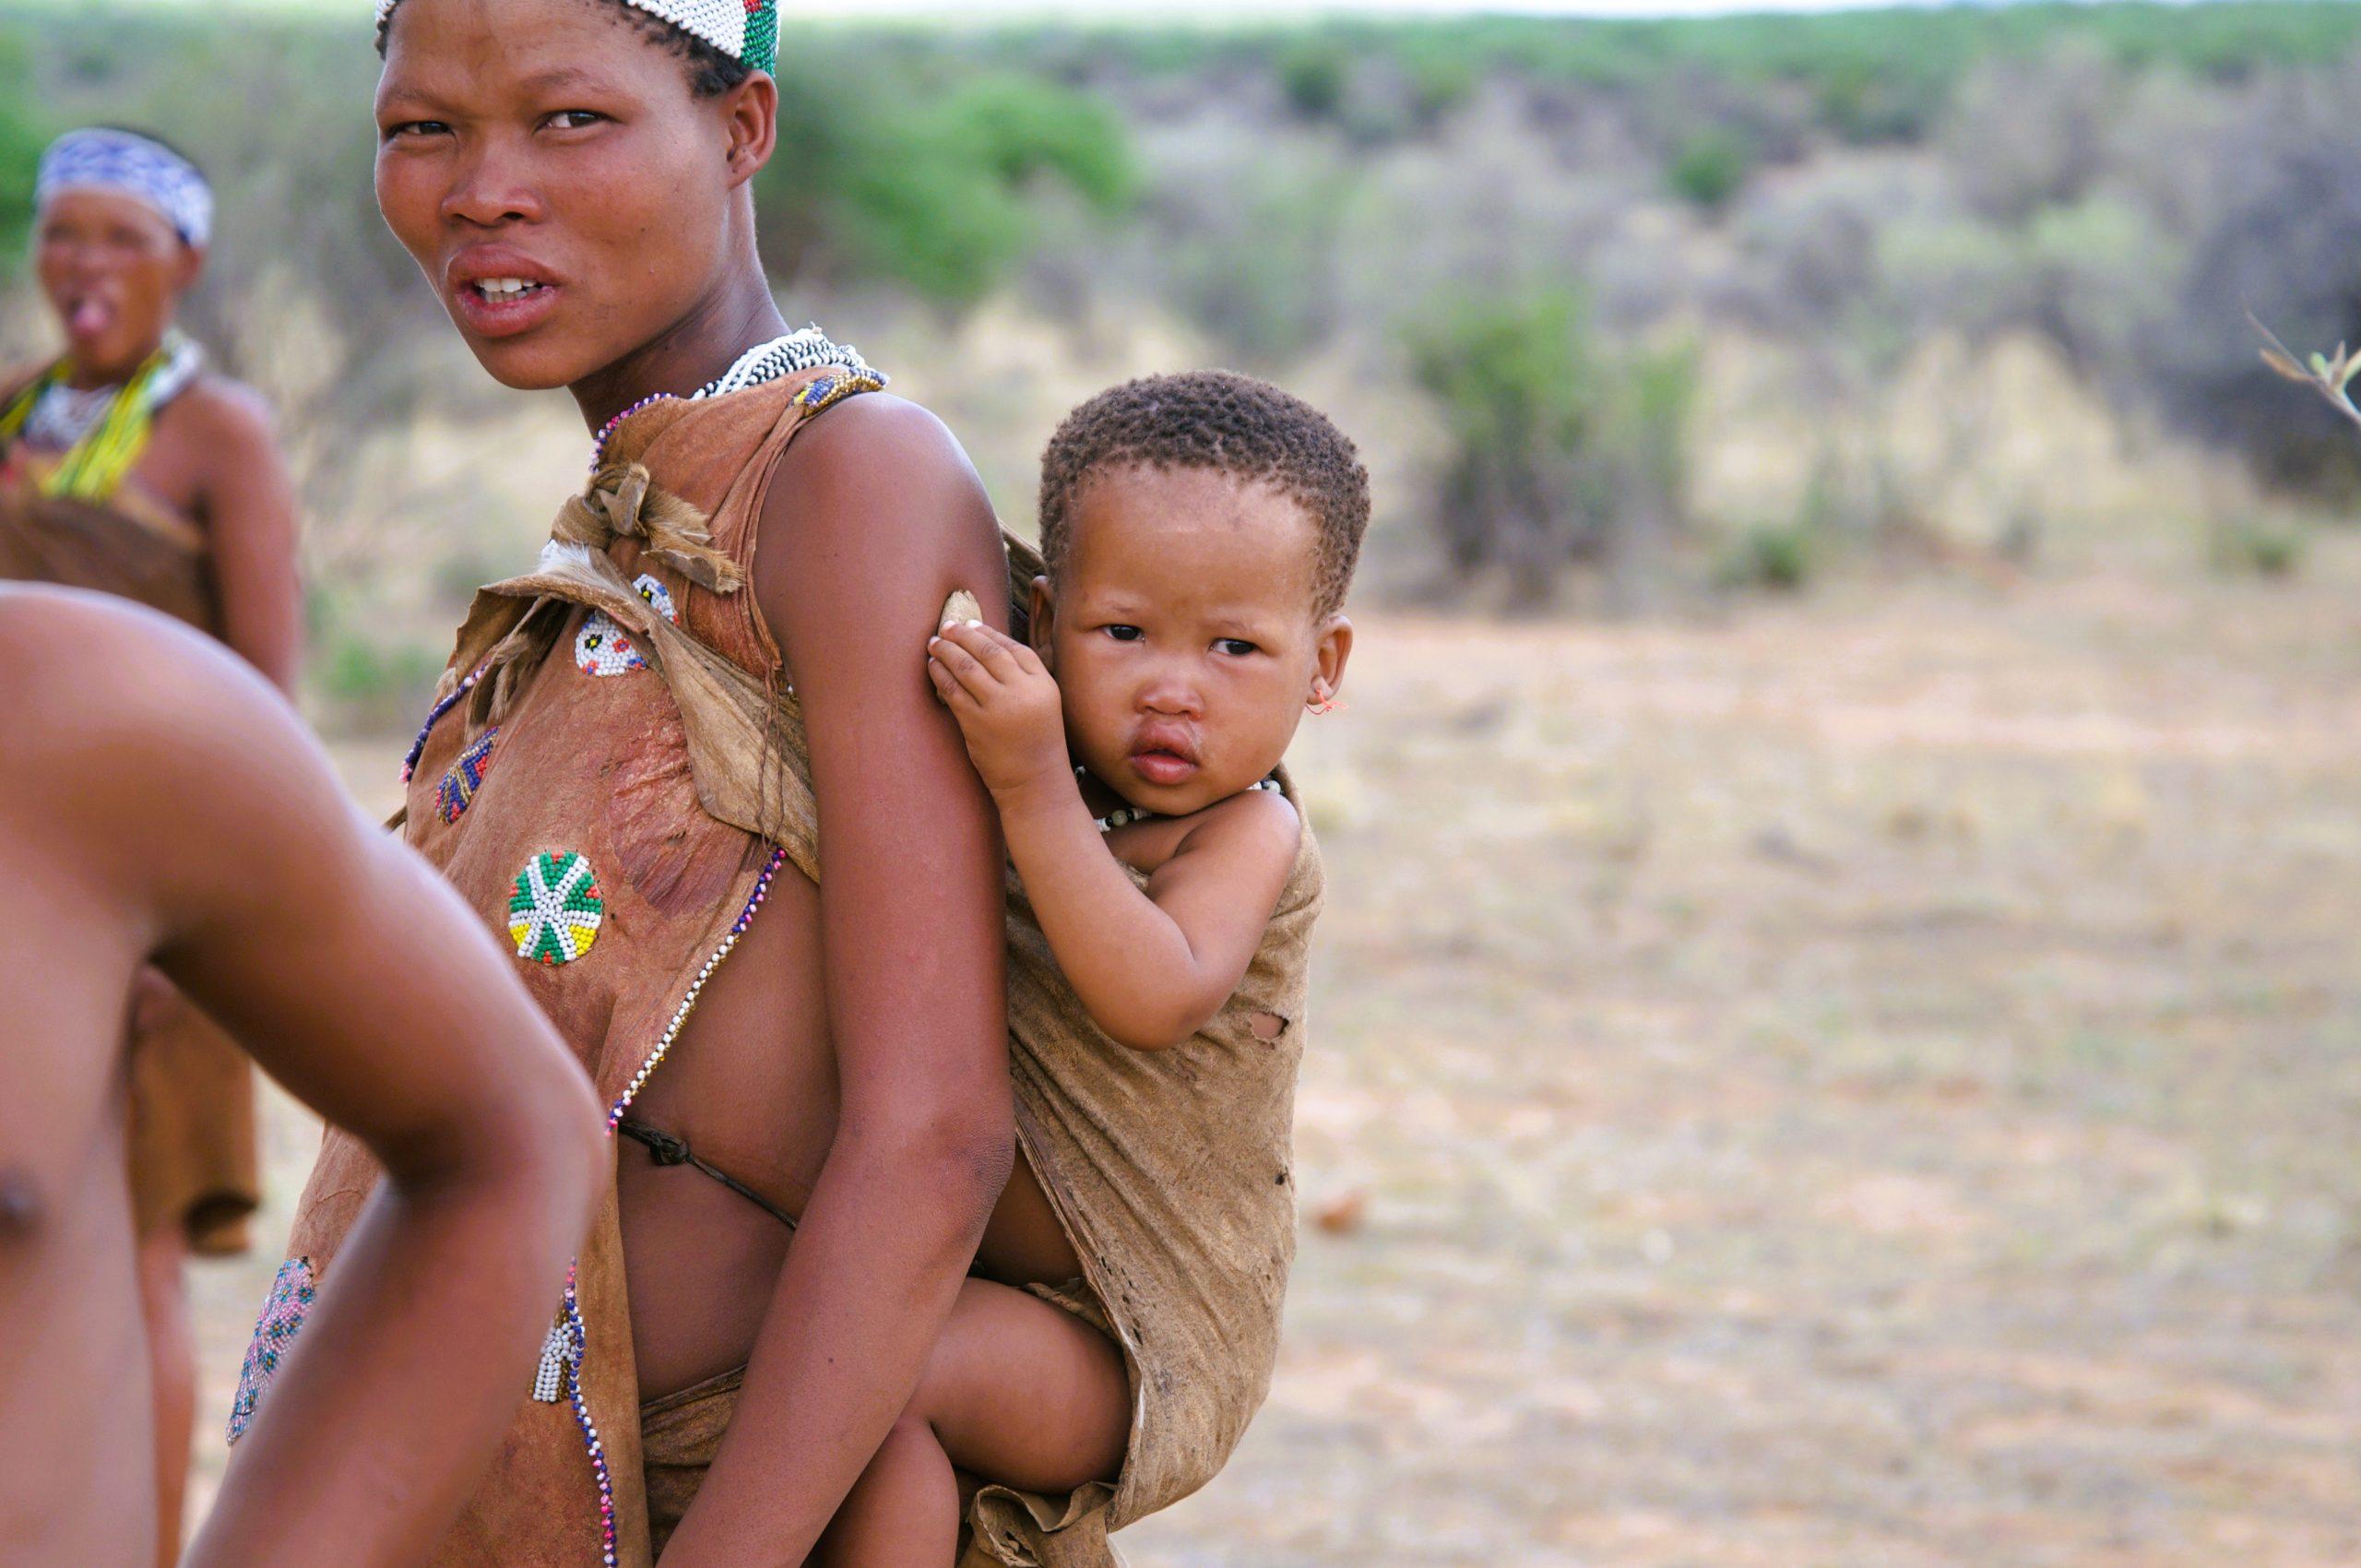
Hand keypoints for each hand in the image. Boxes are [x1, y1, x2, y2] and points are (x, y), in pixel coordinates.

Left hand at [926, 620, 1071, 803]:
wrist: (1034, 782)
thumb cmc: (1036, 741)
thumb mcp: (1043, 704)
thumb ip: (1023, 677)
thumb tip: (986, 645)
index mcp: (1043, 684)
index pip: (1013, 648)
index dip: (989, 633)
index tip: (971, 624)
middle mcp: (1022, 692)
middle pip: (987, 652)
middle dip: (962, 635)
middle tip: (946, 626)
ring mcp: (998, 707)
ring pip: (966, 667)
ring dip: (946, 651)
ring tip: (934, 643)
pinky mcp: (976, 724)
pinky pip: (952, 691)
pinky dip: (940, 675)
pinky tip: (933, 667)